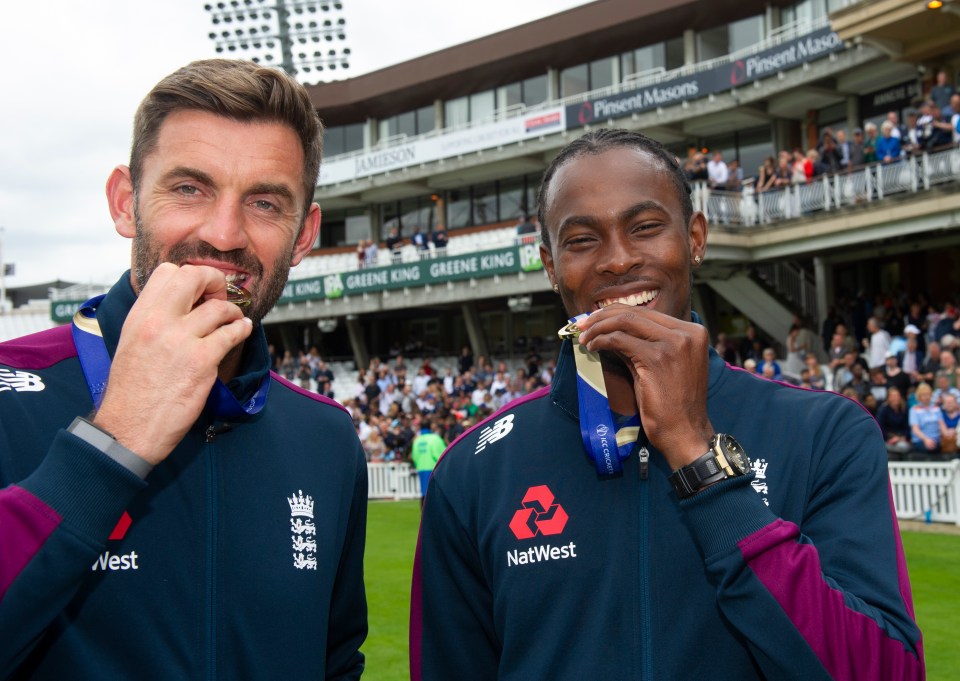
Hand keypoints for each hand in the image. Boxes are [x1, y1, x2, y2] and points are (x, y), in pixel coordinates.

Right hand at [93, 263, 252, 464]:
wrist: (127, 429)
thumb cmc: (131, 392)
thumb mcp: (132, 344)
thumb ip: (154, 321)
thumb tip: (183, 307)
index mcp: (139, 316)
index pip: (167, 272)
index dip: (190, 276)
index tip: (200, 291)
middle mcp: (158, 322)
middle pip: (194, 276)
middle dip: (215, 280)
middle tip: (220, 295)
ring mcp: (180, 340)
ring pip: (219, 307)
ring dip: (233, 312)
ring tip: (234, 320)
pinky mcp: (201, 361)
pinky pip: (231, 333)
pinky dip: (241, 330)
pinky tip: (241, 331)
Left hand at [576, 304, 712, 468]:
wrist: (684, 432)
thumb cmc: (672, 404)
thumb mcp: (661, 364)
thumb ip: (641, 343)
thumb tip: (610, 329)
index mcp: (692, 331)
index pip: (647, 312)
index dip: (616, 312)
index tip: (595, 318)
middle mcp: (687, 333)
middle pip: (635, 313)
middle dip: (603, 316)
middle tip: (582, 324)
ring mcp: (674, 344)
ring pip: (625, 321)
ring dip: (599, 327)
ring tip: (584, 337)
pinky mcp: (657, 358)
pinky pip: (620, 340)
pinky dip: (602, 341)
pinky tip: (592, 347)